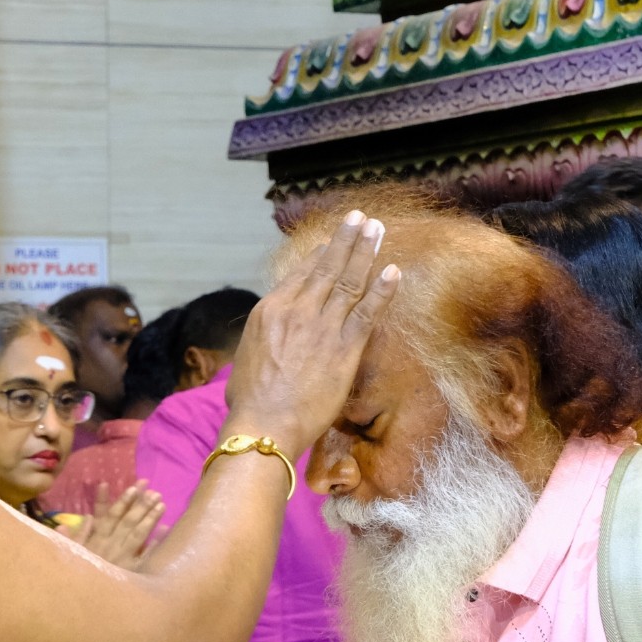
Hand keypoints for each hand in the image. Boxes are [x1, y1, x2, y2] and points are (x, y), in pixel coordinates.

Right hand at [59, 481, 162, 569]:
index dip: (121, 501)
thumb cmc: (72, 578)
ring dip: (149, 518)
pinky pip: (145, 556)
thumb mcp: (69, 555)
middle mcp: (110, 546)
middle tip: (153, 490)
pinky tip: (165, 530)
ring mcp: (122, 558)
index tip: (133, 487)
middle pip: (127, 521)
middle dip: (140, 504)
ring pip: (138, 534)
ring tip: (161, 503)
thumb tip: (81, 518)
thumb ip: (75, 537)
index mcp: (95, 540)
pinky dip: (155, 542)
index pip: (109, 515)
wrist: (81, 603)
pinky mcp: (131, 572)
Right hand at [225, 210, 399, 455]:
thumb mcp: (248, 357)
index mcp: (270, 310)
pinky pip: (369, 312)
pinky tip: (394, 271)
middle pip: (327, 268)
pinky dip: (383, 289)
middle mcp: (297, 309)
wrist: (264, 423)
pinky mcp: (346, 348)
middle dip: (346, 240)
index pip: (300, 274)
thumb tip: (268, 339)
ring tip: (377, 229)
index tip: (331, 243)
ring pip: (350, 281)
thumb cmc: (250, 401)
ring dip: (366, 252)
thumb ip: (263, 338)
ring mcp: (323, 326)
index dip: (319, 256)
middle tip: (360, 218)